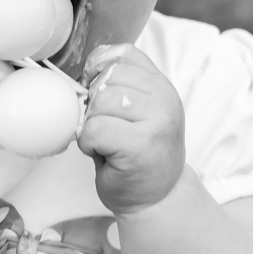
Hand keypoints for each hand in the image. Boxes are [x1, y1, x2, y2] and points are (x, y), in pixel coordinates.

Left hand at [78, 43, 185, 216]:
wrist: (157, 200)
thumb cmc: (139, 157)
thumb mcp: (138, 112)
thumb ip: (122, 86)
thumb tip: (87, 69)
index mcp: (162, 86)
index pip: (124, 54)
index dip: (99, 67)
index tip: (94, 88)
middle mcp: (165, 99)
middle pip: (107, 78)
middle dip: (93, 104)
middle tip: (104, 127)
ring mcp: (157, 121)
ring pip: (100, 103)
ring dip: (91, 125)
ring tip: (105, 142)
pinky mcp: (140, 144)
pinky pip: (95, 129)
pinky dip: (89, 143)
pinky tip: (103, 154)